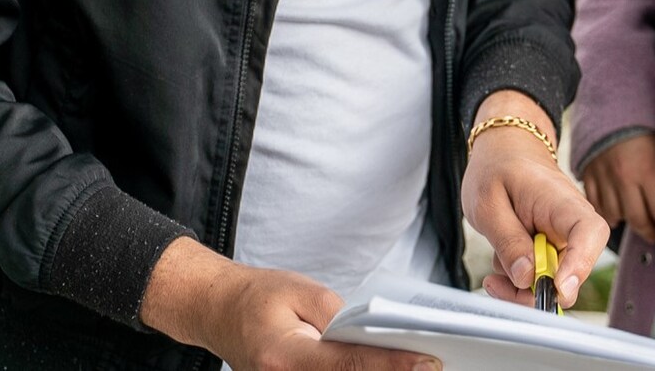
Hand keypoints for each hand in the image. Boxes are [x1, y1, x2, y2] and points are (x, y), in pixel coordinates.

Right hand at [140, 237, 436, 370]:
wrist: (218, 313)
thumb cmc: (259, 297)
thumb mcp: (302, 291)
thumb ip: (341, 317)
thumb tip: (381, 338)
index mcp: (285, 356)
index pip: (349, 365)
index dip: (392, 365)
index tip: (429, 362)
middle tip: (436, 366)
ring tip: (418, 367)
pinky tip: (390, 367)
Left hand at [463, 91, 609, 307]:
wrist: (504, 151)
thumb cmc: (497, 168)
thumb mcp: (488, 203)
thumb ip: (507, 240)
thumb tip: (526, 277)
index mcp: (561, 201)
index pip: (590, 233)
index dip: (580, 265)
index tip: (556, 286)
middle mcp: (571, 223)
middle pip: (572, 270)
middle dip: (537, 289)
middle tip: (500, 285)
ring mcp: (564, 238)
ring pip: (555, 280)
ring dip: (523, 287)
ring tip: (494, 272)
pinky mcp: (553, 249)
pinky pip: (543, 276)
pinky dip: (520, 280)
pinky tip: (501, 265)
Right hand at [579, 131, 654, 243]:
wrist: (612, 99)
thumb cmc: (644, 121)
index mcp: (645, 170)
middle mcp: (623, 178)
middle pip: (637, 219)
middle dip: (649, 230)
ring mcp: (602, 177)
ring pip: (613, 215)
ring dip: (624, 220)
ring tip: (633, 220)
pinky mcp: (587, 173)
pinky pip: (594, 203)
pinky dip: (604, 210)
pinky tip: (614, 210)